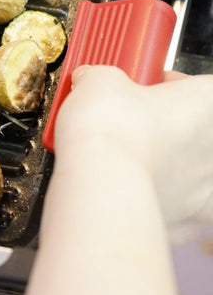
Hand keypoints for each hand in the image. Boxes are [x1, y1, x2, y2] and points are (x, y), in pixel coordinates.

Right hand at [55, 65, 212, 242]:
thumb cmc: (111, 130)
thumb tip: (92, 81)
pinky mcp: (183, 217)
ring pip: (184, 167)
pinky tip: (128, 184)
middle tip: (128, 117)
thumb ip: (102, 77)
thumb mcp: (99, 79)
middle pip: (190, 128)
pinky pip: (174, 205)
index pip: (198, 85)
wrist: (99, 179)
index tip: (142, 83)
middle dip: (161, 122)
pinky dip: (155, 196)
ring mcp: (202, 186)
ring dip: (159, 158)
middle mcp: (211, 145)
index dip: (167, 83)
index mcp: (206, 103)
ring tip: (122, 152)